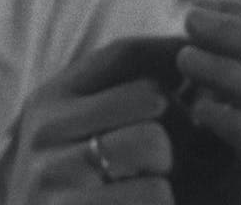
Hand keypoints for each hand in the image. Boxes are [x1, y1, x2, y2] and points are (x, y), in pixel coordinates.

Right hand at [6, 38, 186, 204]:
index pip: (123, 54)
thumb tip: (185, 49)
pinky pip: (155, 195)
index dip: (170, 62)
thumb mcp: (81, 137)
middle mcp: (45, 129)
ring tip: (152, 195)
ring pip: (153, 143)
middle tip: (170, 162)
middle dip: (174, 129)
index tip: (195, 87)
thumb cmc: (76, 196)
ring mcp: (53, 173)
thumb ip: (122, 96)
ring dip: (167, 173)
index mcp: (49, 100)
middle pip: (149, 97)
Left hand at [167, 0, 240, 204]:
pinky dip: (234, 122)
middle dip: (238, 36)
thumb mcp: (213, 84)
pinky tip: (197, 110)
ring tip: (184, 59)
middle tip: (189, 21)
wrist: (190, 199)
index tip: (198, 4)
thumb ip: (235, 45)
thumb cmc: (198, 141)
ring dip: (230, 72)